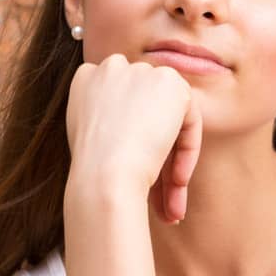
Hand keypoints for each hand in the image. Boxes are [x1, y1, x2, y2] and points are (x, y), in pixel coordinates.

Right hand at [65, 52, 203, 223]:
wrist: (104, 176)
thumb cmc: (92, 174)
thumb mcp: (90, 142)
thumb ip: (111, 125)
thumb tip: (138, 138)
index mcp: (85, 80)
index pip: (121, 107)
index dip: (131, 143)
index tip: (135, 178)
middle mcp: (110, 68)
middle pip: (146, 113)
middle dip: (157, 159)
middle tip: (159, 202)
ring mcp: (140, 71)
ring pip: (168, 119)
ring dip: (172, 164)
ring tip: (171, 207)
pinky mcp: (170, 82)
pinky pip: (189, 120)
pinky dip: (186, 153)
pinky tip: (177, 182)